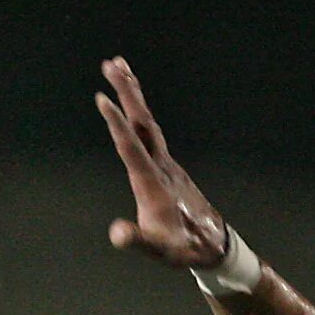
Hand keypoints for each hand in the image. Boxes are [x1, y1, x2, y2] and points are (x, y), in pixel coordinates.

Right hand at [95, 56, 234, 270]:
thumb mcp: (160, 251)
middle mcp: (161, 166)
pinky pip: (150, 130)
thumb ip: (138, 241)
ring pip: (147, 121)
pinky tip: (134, 105)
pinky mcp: (167, 165)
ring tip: (118, 68)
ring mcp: (165, 163)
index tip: (102, 98)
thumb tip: (118, 234)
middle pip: (142, 122)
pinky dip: (139, 111)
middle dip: (127, 92)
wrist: (212, 244)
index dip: (116, 123)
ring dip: (133, 94)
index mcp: (152, 183)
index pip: (131, 147)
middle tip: (110, 63)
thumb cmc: (182, 248)